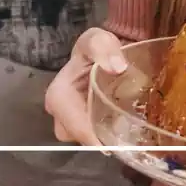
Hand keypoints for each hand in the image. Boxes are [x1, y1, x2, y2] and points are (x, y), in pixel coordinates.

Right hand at [45, 27, 129, 146]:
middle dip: (100, 138)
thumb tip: (116, 67)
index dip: (92, 136)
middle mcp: (60, 113)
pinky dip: (108, 134)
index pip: (74, 124)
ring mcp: (70, 120)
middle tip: (125, 137)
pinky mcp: (82, 122)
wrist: (104, 51)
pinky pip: (93, 135)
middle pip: (79, 136)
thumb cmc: (97, 46)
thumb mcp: (98, 40)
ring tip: (127, 133)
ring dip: (105, 137)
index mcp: (58, 95)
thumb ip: (104, 48)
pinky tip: (125, 130)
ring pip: (86, 138)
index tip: (113, 145)